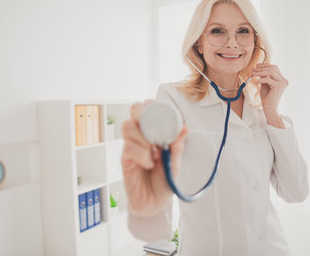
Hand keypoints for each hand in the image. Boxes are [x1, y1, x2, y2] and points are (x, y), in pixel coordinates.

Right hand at [121, 100, 187, 217]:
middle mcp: (141, 134)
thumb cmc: (165, 180)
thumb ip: (177, 146)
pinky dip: (142, 155)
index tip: (165, 117)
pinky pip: (129, 147)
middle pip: (135, 109)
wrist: (155, 203)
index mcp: (155, 130)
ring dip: (144, 137)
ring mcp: (131, 145)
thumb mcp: (176, 162)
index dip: (154, 106)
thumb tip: (184, 128)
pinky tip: (149, 163)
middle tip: (155, 131)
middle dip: (144, 115)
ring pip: (128, 126)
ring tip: (155, 152)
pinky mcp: (125, 158)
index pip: (150, 107)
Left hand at [252, 63, 288, 113]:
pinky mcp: (278, 86)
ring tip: (252, 74)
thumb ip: (264, 77)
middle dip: (261, 68)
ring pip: (270, 72)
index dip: (265, 65)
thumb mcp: (265, 85)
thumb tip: (258, 68)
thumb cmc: (267, 98)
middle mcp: (284, 80)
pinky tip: (255, 82)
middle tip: (253, 69)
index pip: (275, 68)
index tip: (256, 66)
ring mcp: (282, 83)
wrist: (269, 108)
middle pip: (272, 68)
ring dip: (260, 72)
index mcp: (282, 79)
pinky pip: (268, 79)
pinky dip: (260, 80)